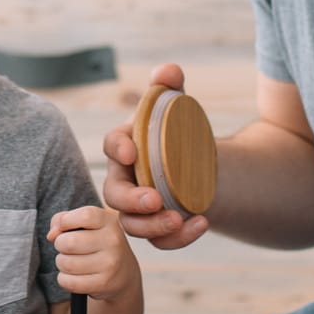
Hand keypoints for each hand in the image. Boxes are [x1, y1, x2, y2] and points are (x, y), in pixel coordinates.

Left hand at [48, 204, 135, 302]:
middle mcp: (112, 241)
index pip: (84, 216)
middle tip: (68, 248)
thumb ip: (63, 219)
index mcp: (108, 221)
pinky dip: (64, 279)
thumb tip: (52, 235)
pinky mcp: (103, 283)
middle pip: (68, 242)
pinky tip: (74, 275)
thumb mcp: (86, 224)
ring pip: (66, 264)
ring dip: (62, 263)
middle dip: (60, 245)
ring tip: (72, 261)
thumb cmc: (97, 243)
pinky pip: (69, 282)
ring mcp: (109, 263)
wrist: (123, 272)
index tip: (65, 228)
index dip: (66, 222)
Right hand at [101, 61, 208, 249]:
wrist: (198, 165)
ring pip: (132, 226)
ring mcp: (138, 209)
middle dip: (132, 200)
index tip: (133, 151)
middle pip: (114, 194)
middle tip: (155, 200)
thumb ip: (170, 87)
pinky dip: (178, 238)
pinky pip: (159, 242)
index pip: (112, 145)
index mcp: (126, 147)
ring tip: (178, 219)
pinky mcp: (156, 228)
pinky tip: (202, 223)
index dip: (118, 148)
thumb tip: (169, 71)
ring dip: (153, 227)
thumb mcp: (177, 107)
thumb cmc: (178, 133)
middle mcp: (125, 180)